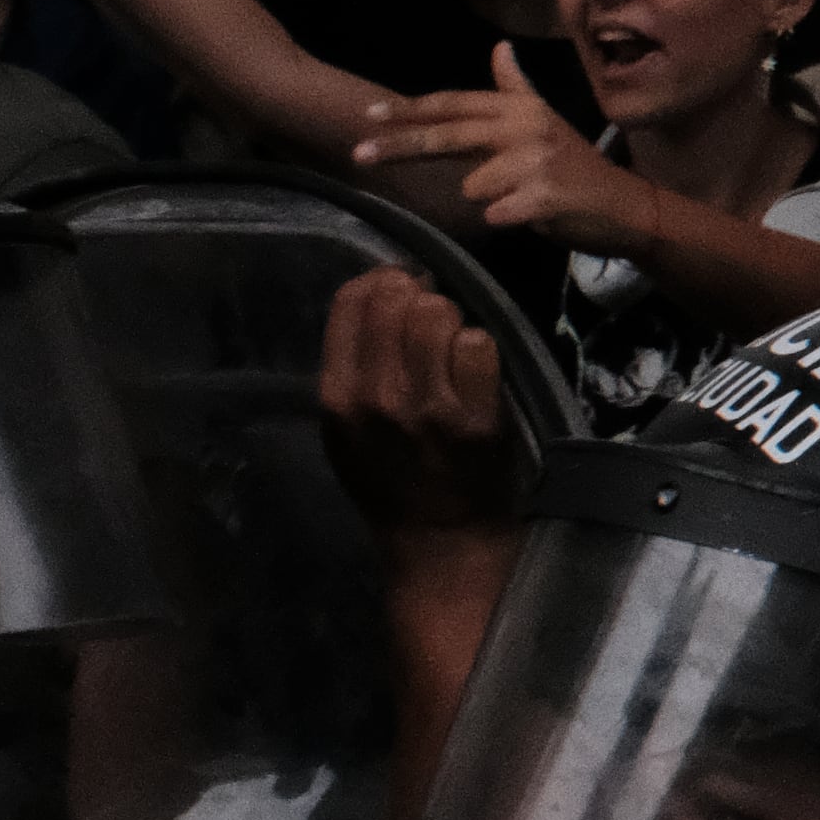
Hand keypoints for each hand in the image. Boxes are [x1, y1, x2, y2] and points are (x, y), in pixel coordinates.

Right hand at [317, 264, 518, 534]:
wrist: (438, 539)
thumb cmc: (391, 478)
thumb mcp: (346, 427)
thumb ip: (352, 363)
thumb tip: (377, 290)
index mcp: (336, 394)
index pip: (351, 300)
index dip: (382, 280)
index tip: (402, 288)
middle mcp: (375, 397)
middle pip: (396, 299)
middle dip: (421, 296)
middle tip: (434, 319)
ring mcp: (426, 407)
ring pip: (438, 314)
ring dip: (453, 321)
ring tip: (454, 346)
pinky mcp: (475, 419)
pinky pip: (479, 345)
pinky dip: (482, 348)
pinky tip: (478, 370)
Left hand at [359, 44, 665, 254]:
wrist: (624, 206)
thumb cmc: (576, 167)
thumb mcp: (545, 122)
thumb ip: (515, 88)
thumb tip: (499, 48)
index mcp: (521, 109)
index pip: (454, 104)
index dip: (410, 110)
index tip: (368, 115)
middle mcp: (526, 127)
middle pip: (448, 135)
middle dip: (399, 146)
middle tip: (358, 155)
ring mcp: (536, 162)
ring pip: (471, 186)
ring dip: (488, 199)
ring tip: (519, 198)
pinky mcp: (543, 197)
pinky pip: (494, 213)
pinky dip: (505, 219)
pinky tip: (531, 215)